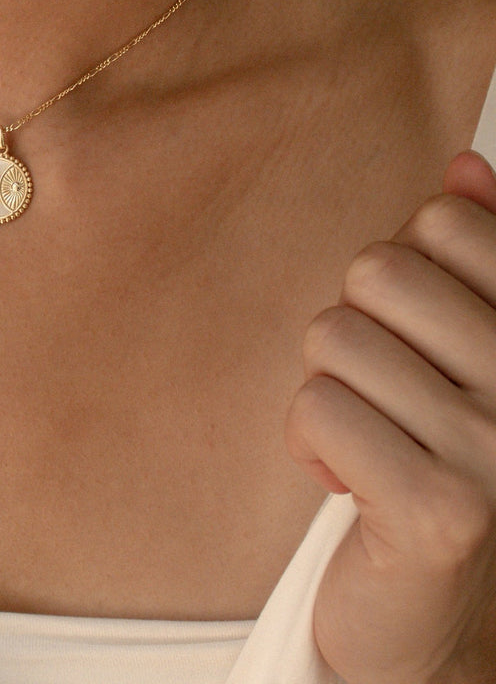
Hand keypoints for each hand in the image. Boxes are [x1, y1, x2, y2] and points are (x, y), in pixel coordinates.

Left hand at [286, 150, 495, 683]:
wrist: (437, 618)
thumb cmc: (438, 464)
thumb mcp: (463, 355)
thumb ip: (475, 259)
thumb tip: (465, 168)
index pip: (445, 223)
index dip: (403, 275)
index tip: (416, 338)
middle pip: (376, 272)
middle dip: (354, 331)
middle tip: (382, 394)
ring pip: (334, 337)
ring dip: (329, 390)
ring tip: (367, 440)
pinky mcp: (440, 509)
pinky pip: (316, 407)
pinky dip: (309, 443)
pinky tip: (345, 483)